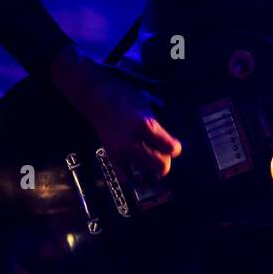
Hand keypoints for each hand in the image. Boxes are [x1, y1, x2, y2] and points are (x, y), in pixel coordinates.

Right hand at [48, 44, 181, 178]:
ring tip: (153, 162)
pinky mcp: (111, 155)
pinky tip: (140, 173)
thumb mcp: (147, 102)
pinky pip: (126, 176)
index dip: (176, 148)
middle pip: (160, 165)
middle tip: (164, 154)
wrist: (96, 97)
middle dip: (166, 161)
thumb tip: (172, 134)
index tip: (175, 145)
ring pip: (145, 174)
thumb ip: (159, 119)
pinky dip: (134, 178)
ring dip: (152, 170)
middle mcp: (133, 140)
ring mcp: (121, 150)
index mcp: (145, 124)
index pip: (170, 148)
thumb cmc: (123, 95)